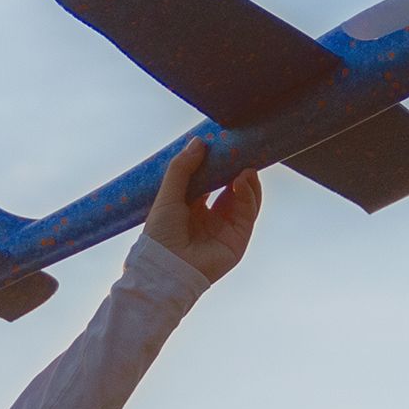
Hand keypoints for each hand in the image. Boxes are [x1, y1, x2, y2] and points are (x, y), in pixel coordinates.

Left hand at [143, 140, 262, 282]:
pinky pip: (248, 214)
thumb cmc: (160, 234)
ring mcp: (225, 229)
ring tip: (245, 167)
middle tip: (241, 152)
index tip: (224, 147)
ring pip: (244, 200)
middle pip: (231, 190)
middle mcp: (210, 218)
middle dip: (237, 171)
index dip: (219, 165)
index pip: (211, 182)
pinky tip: (243, 181)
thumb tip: (198, 142)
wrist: (166, 266)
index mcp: (191, 208)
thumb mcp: (168, 194)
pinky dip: (249, 196)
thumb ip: (182, 168)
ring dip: (246, 182)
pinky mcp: (237, 240)